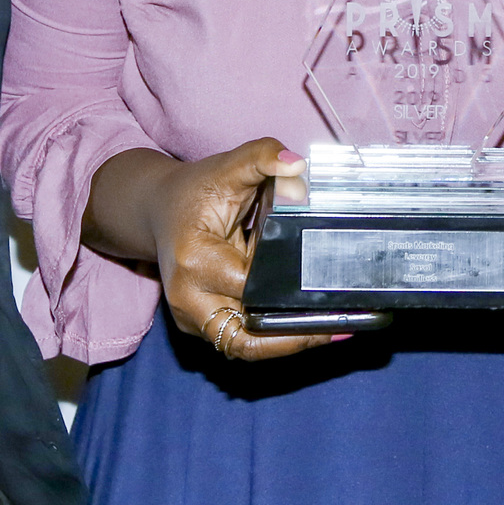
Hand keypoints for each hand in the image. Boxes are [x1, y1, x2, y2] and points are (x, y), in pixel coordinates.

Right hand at [140, 138, 346, 363]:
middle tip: (343, 325)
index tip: (328, 288)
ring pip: (246, 347)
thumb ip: (263, 157)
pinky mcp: (202, 326)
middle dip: (296, 334)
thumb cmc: (196, 190)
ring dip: (288, 343)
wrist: (160, 209)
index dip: (289, 287)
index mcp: (195, 259)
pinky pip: (241, 342)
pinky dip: (273, 337)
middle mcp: (189, 297)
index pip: (252, 287)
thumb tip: (298, 165)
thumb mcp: (229, 165)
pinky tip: (309, 327)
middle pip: (249, 334)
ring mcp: (192, 317)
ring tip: (333, 331)